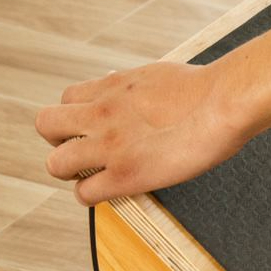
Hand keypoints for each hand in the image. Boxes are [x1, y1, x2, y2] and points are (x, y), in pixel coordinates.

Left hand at [35, 62, 255, 204]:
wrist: (224, 101)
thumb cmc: (205, 88)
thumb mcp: (157, 74)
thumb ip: (135, 86)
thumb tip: (134, 89)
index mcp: (112, 86)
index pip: (67, 98)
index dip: (76, 116)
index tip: (93, 127)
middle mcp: (101, 113)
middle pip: (46, 125)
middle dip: (59, 140)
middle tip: (83, 151)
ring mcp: (109, 145)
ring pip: (55, 163)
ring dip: (70, 171)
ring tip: (92, 175)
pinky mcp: (124, 174)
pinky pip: (84, 193)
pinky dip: (92, 196)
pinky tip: (110, 191)